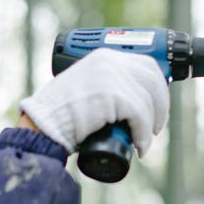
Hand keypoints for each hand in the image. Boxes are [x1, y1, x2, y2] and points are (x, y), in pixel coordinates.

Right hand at [19, 48, 168, 156]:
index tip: (158, 108)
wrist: (43, 125)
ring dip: (150, 126)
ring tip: (143, 142)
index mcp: (104, 57)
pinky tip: (140, 147)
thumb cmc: (62, 117)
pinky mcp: (111, 94)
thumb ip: (108, 89)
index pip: (147, 64)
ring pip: (148, 100)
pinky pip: (140, 115)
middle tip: (155, 128)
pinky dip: (143, 135)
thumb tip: (136, 103)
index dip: (158, 87)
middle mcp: (109, 61)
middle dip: (160, 106)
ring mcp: (109, 76)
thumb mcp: (88, 92)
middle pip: (152, 79)